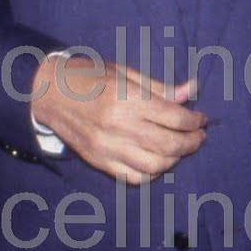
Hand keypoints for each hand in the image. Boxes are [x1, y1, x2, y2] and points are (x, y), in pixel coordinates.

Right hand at [30, 56, 205, 183]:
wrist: (48, 92)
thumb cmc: (89, 76)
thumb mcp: (124, 73)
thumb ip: (159, 87)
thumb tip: (192, 91)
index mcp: (126, 98)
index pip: (174, 117)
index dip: (194, 121)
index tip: (201, 119)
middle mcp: (118, 125)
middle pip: (169, 144)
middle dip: (191, 142)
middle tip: (198, 136)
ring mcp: (107, 147)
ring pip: (155, 165)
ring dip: (174, 159)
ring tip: (179, 148)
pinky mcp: (99, 162)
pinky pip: (134, 177)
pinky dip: (152, 173)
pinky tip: (157, 161)